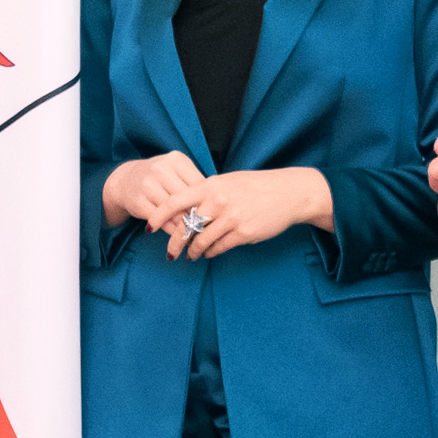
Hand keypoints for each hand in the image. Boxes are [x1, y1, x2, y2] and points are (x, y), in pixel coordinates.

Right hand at [103, 153, 205, 236]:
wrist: (126, 180)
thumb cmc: (160, 178)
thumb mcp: (177, 171)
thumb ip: (194, 182)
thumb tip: (215, 205)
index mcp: (175, 160)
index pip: (199, 184)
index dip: (207, 201)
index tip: (214, 213)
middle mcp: (160, 169)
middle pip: (187, 199)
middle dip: (198, 215)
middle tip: (207, 228)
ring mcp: (147, 185)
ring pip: (175, 212)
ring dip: (186, 226)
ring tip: (194, 234)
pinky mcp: (138, 202)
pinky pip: (161, 221)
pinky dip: (171, 230)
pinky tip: (177, 234)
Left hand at [163, 165, 331, 259]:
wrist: (288, 193)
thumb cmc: (256, 186)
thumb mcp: (228, 182)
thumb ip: (206, 193)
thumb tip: (185, 209)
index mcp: (210, 185)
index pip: (175, 201)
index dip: (159, 216)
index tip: (149, 227)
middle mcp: (218, 201)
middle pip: (186, 226)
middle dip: (175, 243)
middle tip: (171, 252)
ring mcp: (231, 218)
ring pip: (201, 241)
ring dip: (194, 251)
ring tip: (192, 255)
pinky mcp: (243, 233)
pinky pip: (218, 248)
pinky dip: (210, 253)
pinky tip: (209, 253)